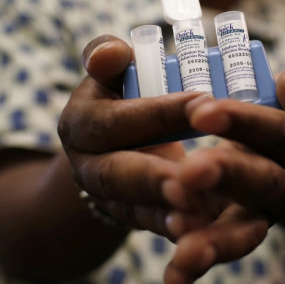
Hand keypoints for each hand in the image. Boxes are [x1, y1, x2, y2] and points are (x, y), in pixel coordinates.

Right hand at [58, 35, 207, 236]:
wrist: (112, 148)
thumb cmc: (121, 97)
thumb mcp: (110, 74)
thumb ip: (107, 57)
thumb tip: (111, 53)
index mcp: (80, 123)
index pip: (116, 119)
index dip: (158, 112)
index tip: (204, 101)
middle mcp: (86, 166)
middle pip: (117, 173)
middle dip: (153, 176)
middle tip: (190, 175)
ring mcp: (107, 198)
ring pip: (134, 207)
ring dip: (166, 210)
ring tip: (198, 209)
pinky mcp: (130, 219)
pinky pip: (151, 227)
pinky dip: (174, 228)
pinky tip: (200, 230)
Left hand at [161, 69, 284, 283]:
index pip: (282, 133)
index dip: (245, 122)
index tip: (203, 110)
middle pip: (264, 183)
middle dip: (228, 176)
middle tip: (191, 169)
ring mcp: (266, 214)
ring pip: (246, 230)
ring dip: (214, 238)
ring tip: (183, 245)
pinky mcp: (238, 230)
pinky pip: (222, 249)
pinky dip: (198, 264)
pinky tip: (174, 278)